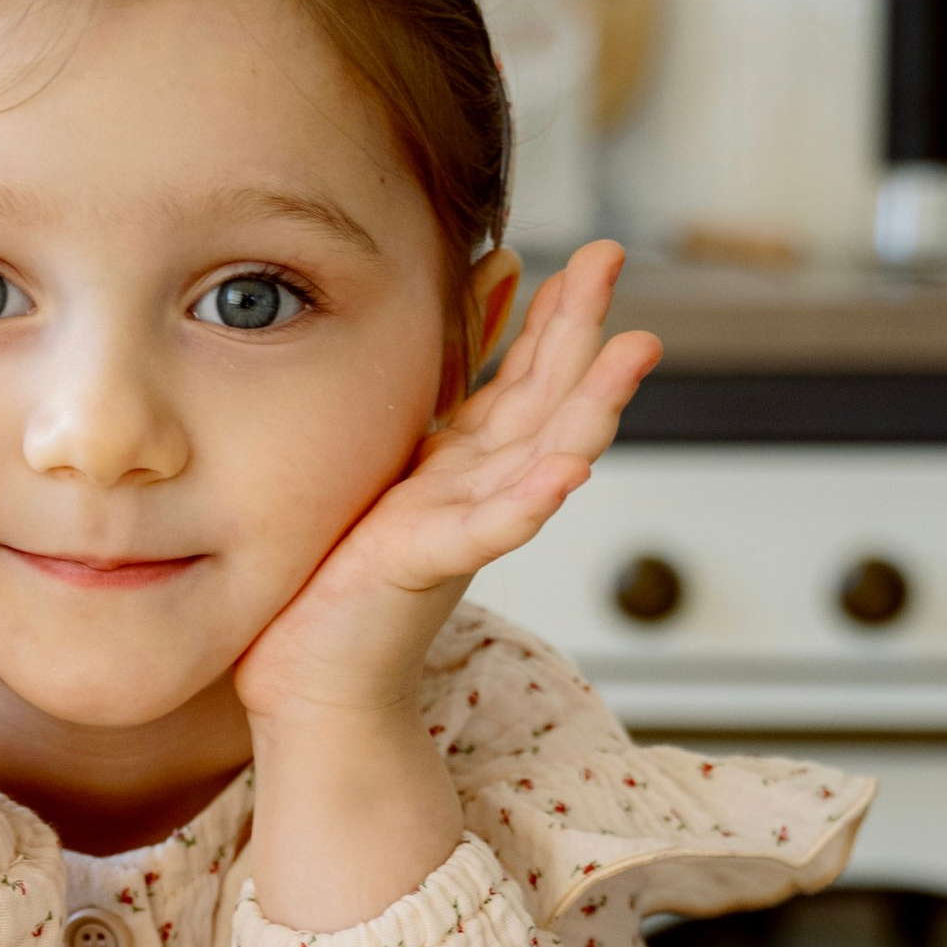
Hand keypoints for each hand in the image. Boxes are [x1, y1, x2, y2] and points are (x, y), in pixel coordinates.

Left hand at [233, 239, 660, 727]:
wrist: (314, 691)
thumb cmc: (334, 590)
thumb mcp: (384, 475)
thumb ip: (427, 409)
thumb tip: (450, 340)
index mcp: (460, 470)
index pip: (524, 380)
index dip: (556, 317)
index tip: (588, 255)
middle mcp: (474, 494)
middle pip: (545, 400)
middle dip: (582, 329)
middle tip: (613, 259)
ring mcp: (458, 530)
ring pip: (540, 456)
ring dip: (590, 403)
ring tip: (632, 352)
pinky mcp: (426, 566)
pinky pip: (488, 532)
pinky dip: (528, 502)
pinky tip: (566, 471)